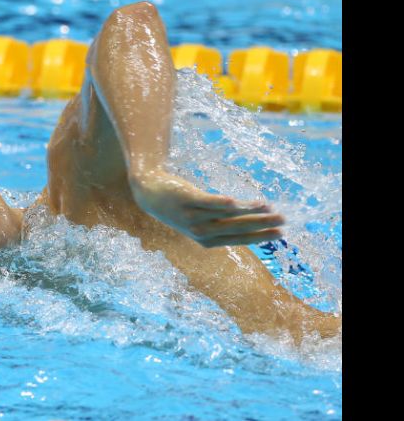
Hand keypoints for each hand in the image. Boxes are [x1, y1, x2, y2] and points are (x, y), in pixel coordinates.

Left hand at [129, 170, 284, 247]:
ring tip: (268, 206)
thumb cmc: (181, 208)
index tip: (281, 233)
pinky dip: (219, 203)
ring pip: (226, 215)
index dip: (260, 236)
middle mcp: (201, 232)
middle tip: (283, 220)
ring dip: (248, 212)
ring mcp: (193, 216)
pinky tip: (233, 202)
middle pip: (236, 228)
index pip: (239, 239)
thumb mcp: (201, 221)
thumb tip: (253, 222)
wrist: (151, 194)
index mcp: (207, 240)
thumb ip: (223, 223)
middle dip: (261, 225)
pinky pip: (206, 202)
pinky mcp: (186, 199)